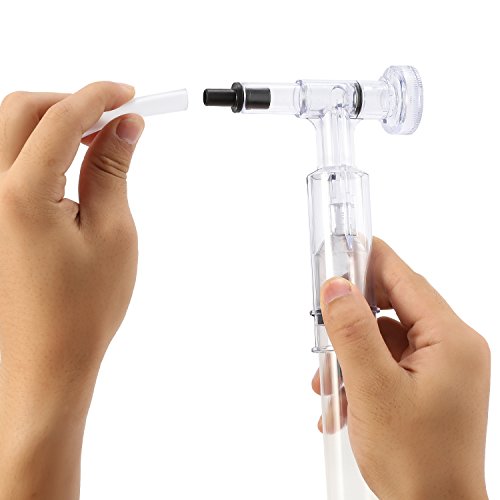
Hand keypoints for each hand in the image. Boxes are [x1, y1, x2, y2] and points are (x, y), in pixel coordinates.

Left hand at [0, 82, 143, 498]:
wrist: (46, 362)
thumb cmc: (82, 309)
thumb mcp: (113, 232)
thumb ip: (113, 169)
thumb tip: (125, 127)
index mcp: (20, 196)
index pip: (60, 117)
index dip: (99, 96)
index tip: (129, 95)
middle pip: (20, 109)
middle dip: (71, 101)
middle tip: (114, 115)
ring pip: (4, 129)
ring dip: (49, 121)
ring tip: (93, 139)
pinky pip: (2, 161)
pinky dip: (33, 148)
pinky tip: (65, 164)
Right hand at [312, 238, 489, 498]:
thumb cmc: (416, 461)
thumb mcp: (374, 389)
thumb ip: (352, 332)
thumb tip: (336, 286)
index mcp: (451, 340)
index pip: (405, 279)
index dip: (369, 259)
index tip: (340, 245)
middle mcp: (451, 348)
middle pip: (393, 307)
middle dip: (353, 316)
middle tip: (322, 319)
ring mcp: (440, 367)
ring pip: (385, 337)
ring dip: (351, 353)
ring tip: (327, 381)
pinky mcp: (426, 383)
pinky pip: (387, 360)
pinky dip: (361, 372)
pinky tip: (341, 400)